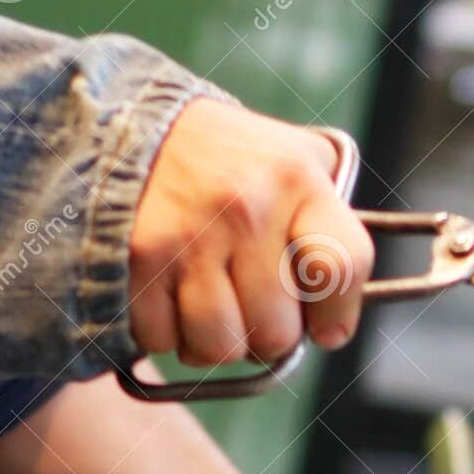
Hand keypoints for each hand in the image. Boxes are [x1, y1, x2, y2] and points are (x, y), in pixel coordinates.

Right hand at [128, 99, 373, 366]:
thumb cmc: (229, 165)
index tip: (324, 328)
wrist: (132, 125)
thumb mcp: (293, 164)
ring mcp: (189, 235)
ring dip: (214, 342)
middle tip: (250, 308)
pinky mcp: (139, 259)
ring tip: (209, 304)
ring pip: (220, 348)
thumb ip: (328, 227)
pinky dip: (166, 333)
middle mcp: (245, 208)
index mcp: (297, 179)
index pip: (342, 268)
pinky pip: (163, 340)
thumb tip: (332, 324)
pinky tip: (170, 296)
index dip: (336, 315)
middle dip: (265, 336)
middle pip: (276, 334)